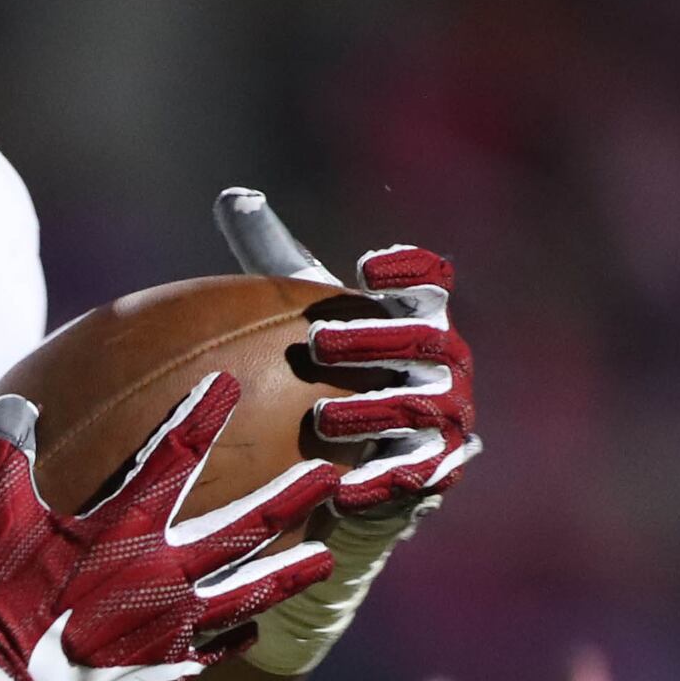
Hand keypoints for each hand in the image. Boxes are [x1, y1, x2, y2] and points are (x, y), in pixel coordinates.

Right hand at [0, 375, 337, 680]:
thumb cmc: (2, 598)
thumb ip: (7, 458)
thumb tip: (14, 407)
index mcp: (127, 529)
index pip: (175, 457)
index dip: (202, 415)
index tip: (230, 385)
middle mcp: (165, 573)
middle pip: (245, 528)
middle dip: (292, 497)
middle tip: (334, 477)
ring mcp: (174, 624)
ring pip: (249, 593)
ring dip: (290, 574)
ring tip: (325, 560)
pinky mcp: (169, 667)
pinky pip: (217, 649)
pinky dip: (237, 636)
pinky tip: (253, 630)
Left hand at [216, 189, 476, 672]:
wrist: (339, 464)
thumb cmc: (320, 372)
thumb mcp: (294, 312)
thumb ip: (274, 255)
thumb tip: (233, 195)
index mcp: (418, 317)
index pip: (430, 281)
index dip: (408, 270)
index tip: (363, 265)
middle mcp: (444, 364)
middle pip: (427, 340)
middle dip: (376, 339)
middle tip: (317, 342)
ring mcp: (446, 419)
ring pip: (427, 408)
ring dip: (376, 410)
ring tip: (322, 418)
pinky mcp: (436, 475)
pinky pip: (421, 474)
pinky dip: (383, 479)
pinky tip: (344, 485)